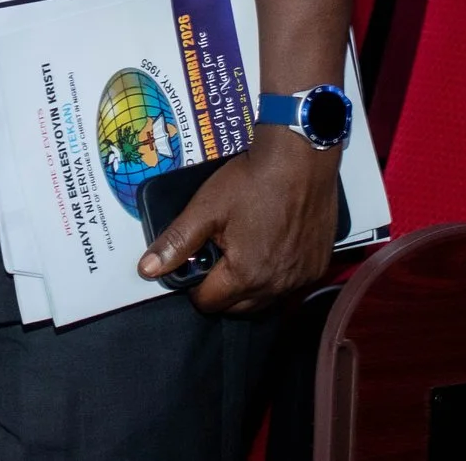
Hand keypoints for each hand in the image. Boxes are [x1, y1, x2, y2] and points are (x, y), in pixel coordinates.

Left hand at [138, 136, 340, 313]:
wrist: (300, 157)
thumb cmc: (253, 180)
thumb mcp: (206, 209)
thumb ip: (177, 242)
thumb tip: (148, 269)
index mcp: (246, 275)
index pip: (208, 303)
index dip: (194, 286)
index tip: (196, 263)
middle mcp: (277, 285)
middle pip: (238, 308)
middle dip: (221, 290)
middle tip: (217, 256)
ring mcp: (301, 278)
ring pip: (265, 299)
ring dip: (249, 287)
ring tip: (242, 252)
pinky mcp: (318, 266)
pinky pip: (290, 285)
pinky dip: (276, 276)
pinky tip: (271, 248)